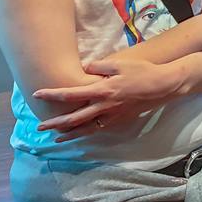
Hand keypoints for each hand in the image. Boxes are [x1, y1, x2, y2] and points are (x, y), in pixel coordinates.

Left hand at [34, 57, 178, 140]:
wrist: (163, 86)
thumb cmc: (142, 72)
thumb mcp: (120, 63)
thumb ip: (99, 66)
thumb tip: (85, 68)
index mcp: (102, 90)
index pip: (72, 94)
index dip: (53, 94)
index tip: (37, 94)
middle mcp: (104, 106)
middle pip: (74, 118)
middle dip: (55, 123)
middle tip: (40, 127)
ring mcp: (112, 116)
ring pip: (86, 129)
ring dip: (70, 134)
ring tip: (56, 138)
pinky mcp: (120, 120)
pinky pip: (99, 129)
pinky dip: (87, 133)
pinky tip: (81, 134)